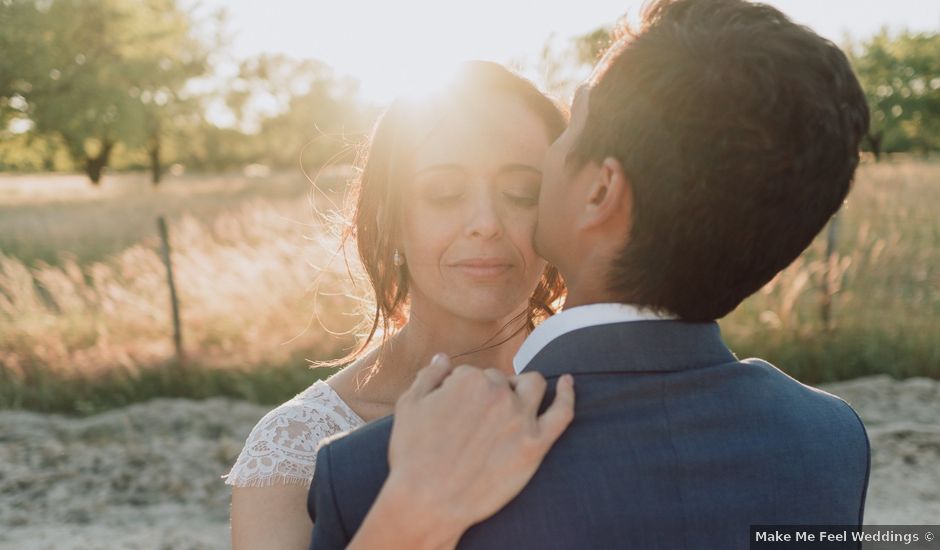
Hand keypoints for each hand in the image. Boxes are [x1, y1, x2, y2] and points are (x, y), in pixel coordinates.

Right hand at [381, 354, 575, 546]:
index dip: (461, 393)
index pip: (472, 375)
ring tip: (513, 404)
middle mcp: (498, 392)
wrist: (428, 502)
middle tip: (475, 422)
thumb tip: (444, 358)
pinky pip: (562, 412)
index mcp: (468, 379)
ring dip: (524, 388)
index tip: (454, 413)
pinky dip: (568, 394)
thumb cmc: (413, 455)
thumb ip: (430, 375)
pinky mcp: (536, 444)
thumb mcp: (409, 406)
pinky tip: (568, 383)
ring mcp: (520, 417)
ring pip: (534, 385)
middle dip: (489, 394)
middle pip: (500, 381)